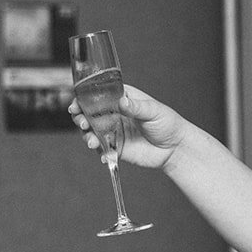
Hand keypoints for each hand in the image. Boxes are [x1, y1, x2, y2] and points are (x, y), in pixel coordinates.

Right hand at [67, 84, 186, 169]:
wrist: (175, 147)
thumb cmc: (167, 123)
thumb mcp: (153, 110)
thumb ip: (136, 107)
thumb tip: (122, 102)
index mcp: (122, 99)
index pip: (98, 95)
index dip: (84, 99)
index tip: (77, 104)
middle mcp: (114, 114)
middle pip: (89, 114)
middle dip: (81, 118)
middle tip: (83, 123)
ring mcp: (114, 131)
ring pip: (92, 132)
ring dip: (87, 136)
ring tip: (92, 141)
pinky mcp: (116, 148)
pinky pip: (102, 150)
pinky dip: (99, 153)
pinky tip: (103, 155)